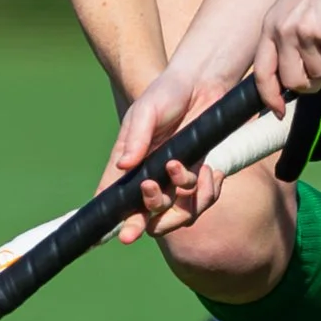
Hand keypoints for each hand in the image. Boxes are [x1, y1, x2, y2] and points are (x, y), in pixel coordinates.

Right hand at [104, 69, 230, 242]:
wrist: (202, 84)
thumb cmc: (166, 93)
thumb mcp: (147, 111)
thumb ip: (136, 137)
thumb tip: (124, 166)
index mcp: (128, 163)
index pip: (113, 197)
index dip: (112, 220)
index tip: (116, 235)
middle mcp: (149, 176)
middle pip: (146, 215)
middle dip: (148, 216)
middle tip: (152, 189)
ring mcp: (174, 179)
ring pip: (177, 214)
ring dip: (181, 200)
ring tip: (182, 169)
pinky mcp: (198, 174)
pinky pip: (202, 199)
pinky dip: (207, 191)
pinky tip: (209, 171)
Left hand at [271, 0, 320, 182]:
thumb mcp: (293, 9)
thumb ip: (290, 38)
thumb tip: (299, 74)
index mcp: (270, 27)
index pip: (262, 73)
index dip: (270, 97)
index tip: (279, 110)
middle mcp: (283, 32)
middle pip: (295, 82)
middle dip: (313, 82)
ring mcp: (305, 33)